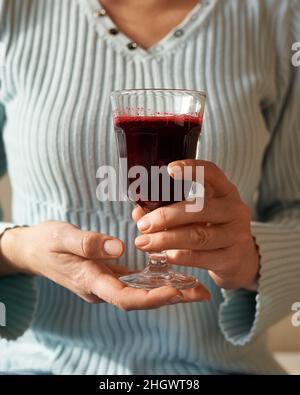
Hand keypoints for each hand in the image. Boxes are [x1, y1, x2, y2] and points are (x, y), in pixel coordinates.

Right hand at [0, 221, 208, 309]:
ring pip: (140, 292)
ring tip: (196, 286)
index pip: (126, 297)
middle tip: (201, 292)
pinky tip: (171, 273)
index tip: (179, 291)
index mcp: (90, 281)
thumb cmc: (45, 242)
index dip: (153, 297)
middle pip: (140, 299)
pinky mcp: (107, 275)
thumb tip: (120, 248)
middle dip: (171, 297)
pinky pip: (134, 282)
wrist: (32, 249)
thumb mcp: (62, 236)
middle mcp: (101, 288)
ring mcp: (105, 283)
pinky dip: (154, 280)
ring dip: (168, 290)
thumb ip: (88, 243)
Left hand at [133, 160, 259, 290]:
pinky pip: (202, 257)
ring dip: (166, 239)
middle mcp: (234, 210)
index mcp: (225, 192)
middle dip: (166, 216)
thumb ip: (171, 210)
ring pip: (198, 236)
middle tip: (143, 225)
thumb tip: (138, 214)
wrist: (241, 259)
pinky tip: (166, 255)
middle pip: (200, 209)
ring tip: (144, 242)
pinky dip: (181, 256)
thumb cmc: (213, 229)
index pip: (212, 173)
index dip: (192, 168)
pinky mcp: (232, 258)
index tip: (169, 169)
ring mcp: (236, 235)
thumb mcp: (199, 215)